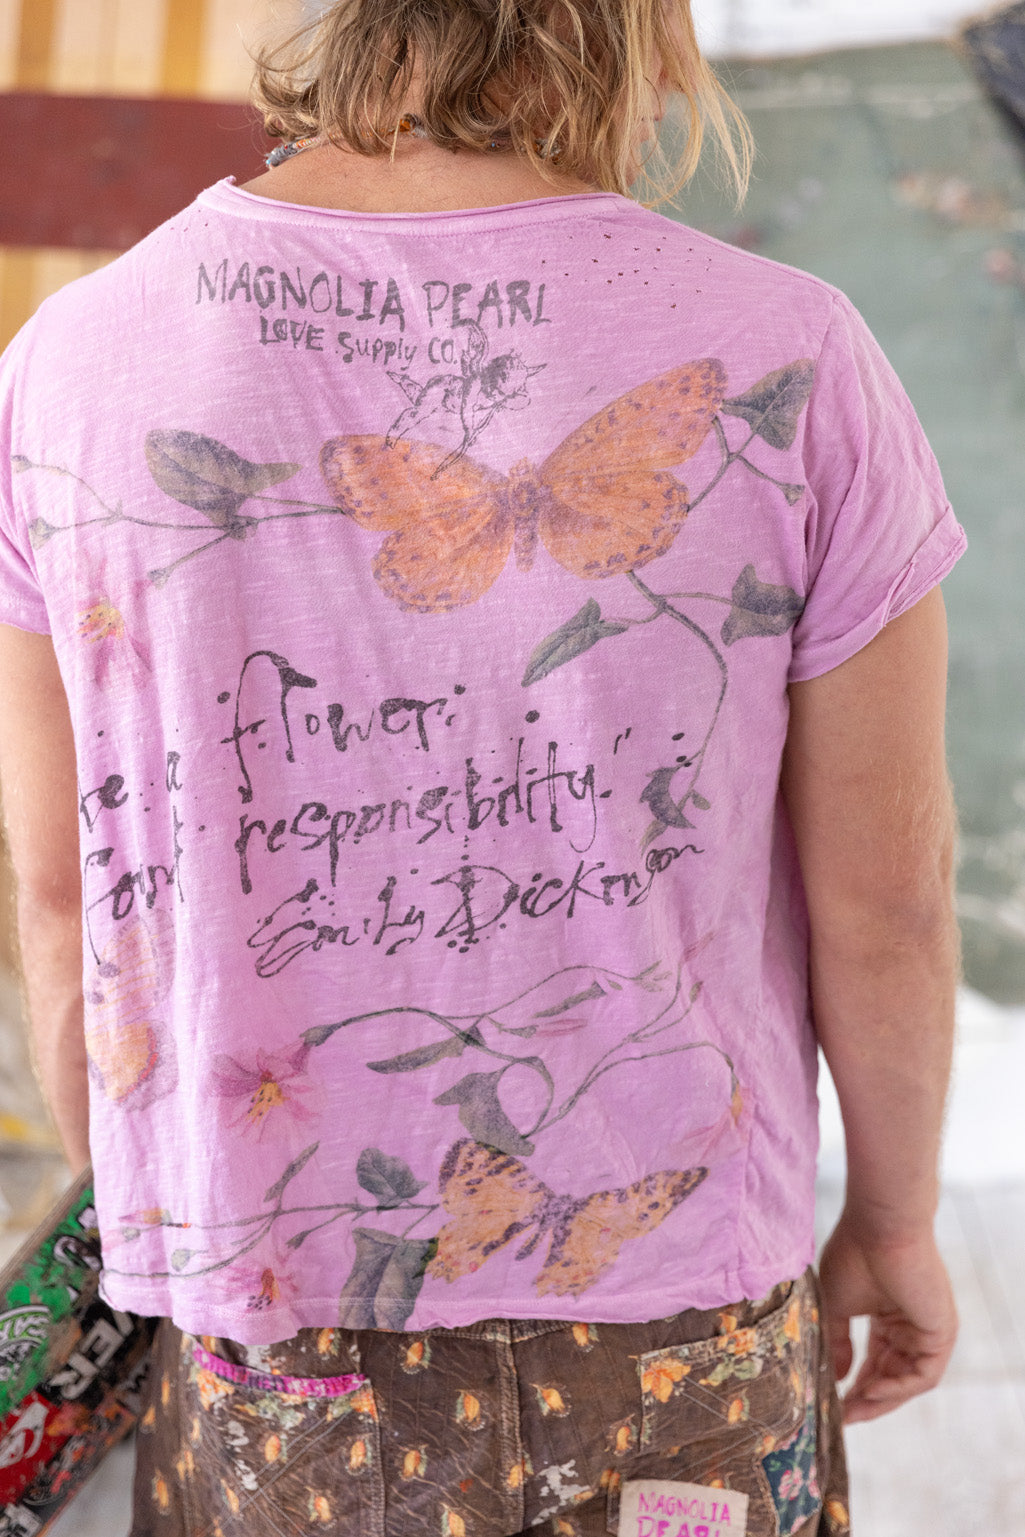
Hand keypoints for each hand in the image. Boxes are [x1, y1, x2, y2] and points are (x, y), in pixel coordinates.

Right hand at [818, 1211, 957, 1422]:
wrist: (879, 1227)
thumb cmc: (854, 1255)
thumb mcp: (837, 1304)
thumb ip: (839, 1342)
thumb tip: (835, 1377)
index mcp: (887, 1317)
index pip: (874, 1362)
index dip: (853, 1385)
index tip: (830, 1404)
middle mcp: (910, 1326)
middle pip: (890, 1376)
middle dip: (866, 1399)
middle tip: (841, 1418)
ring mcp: (928, 1330)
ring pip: (907, 1380)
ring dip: (880, 1399)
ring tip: (852, 1410)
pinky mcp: (942, 1332)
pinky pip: (923, 1375)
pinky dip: (898, 1388)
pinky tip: (872, 1390)